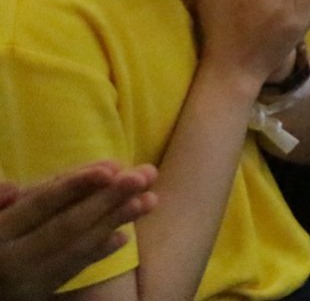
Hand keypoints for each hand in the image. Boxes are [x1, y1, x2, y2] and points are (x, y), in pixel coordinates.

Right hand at [0, 164, 158, 300]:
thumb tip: (11, 186)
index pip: (40, 205)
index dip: (75, 186)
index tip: (111, 169)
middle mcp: (14, 259)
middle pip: (67, 226)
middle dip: (108, 200)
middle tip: (144, 175)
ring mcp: (28, 280)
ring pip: (76, 249)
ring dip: (114, 222)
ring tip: (149, 200)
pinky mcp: (38, 293)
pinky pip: (71, 272)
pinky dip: (97, 253)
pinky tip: (124, 236)